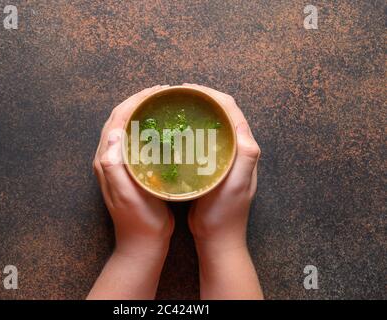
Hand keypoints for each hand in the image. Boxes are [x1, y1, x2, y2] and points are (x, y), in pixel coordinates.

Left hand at [92, 85, 174, 256]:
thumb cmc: (138, 220)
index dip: (133, 102)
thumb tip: (113, 132)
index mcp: (106, 160)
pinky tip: (163, 128)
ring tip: (163, 104)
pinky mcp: (130, 170)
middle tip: (162, 93)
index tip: (156, 92)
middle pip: (120, 120)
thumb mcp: (126, 195)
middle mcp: (109, 159)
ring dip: (142, 113)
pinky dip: (147, 128)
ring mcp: (119, 164)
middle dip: (138, 102)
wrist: (142, 242)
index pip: (116, 120)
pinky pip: (136, 141)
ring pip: (127, 129)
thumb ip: (114, 166)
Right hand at [185, 84, 259, 247]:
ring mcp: (223, 158)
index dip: (212, 94)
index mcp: (244, 148)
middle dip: (203, 98)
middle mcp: (236, 149)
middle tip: (179, 94)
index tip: (189, 88)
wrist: (218, 237)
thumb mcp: (237, 185)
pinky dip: (191, 130)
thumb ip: (245, 157)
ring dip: (197, 112)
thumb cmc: (226, 213)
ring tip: (176, 106)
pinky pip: (203, 141)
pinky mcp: (212, 166)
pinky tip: (176, 132)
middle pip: (222, 114)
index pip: (231, 110)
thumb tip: (242, 125)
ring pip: (212, 126)